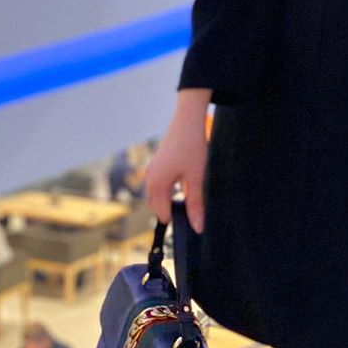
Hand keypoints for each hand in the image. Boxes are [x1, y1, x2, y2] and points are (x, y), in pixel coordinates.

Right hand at [145, 90, 210, 232]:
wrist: (188, 120)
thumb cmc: (192, 147)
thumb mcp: (196, 178)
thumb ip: (195, 204)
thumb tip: (197, 228)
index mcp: (156, 185)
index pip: (162, 214)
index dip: (177, 221)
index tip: (192, 222)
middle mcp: (150, 179)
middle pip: (157, 206)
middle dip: (172, 211)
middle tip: (192, 210)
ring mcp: (152, 170)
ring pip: (158, 195)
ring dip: (171, 200)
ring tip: (191, 196)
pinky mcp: (157, 164)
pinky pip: (160, 184)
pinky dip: (170, 190)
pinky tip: (185, 183)